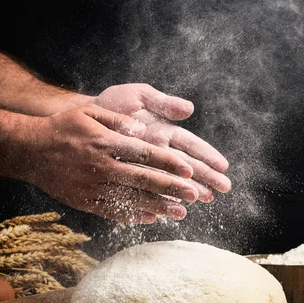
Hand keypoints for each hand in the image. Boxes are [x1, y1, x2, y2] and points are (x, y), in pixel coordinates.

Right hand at [15, 105, 198, 222]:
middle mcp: (101, 167)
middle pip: (143, 180)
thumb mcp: (88, 112)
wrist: (28, 150)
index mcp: (105, 143)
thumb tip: (144, 130)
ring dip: (158, 207)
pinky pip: (112, 212)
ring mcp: (92, 188)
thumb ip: (118, 120)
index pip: (144, 154)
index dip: (168, 162)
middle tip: (195, 195)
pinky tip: (151, 219)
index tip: (189, 169)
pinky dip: (132, 216)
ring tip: (181, 213)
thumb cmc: (63, 127)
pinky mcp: (84, 202)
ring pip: (131, 199)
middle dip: (171, 188)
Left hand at [95, 84, 230, 201]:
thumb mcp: (137, 96)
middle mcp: (159, 151)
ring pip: (171, 180)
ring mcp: (146, 166)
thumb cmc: (111, 105)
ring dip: (190, 189)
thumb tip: (188, 109)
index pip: (191, 145)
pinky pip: (149, 189)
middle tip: (223, 188)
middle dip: (206, 176)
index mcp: (165, 131)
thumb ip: (162, 102)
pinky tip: (175, 206)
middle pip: (187, 165)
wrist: (79, 119)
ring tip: (206, 199)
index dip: (208, 155)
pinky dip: (162, 198)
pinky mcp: (131, 177)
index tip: (223, 166)